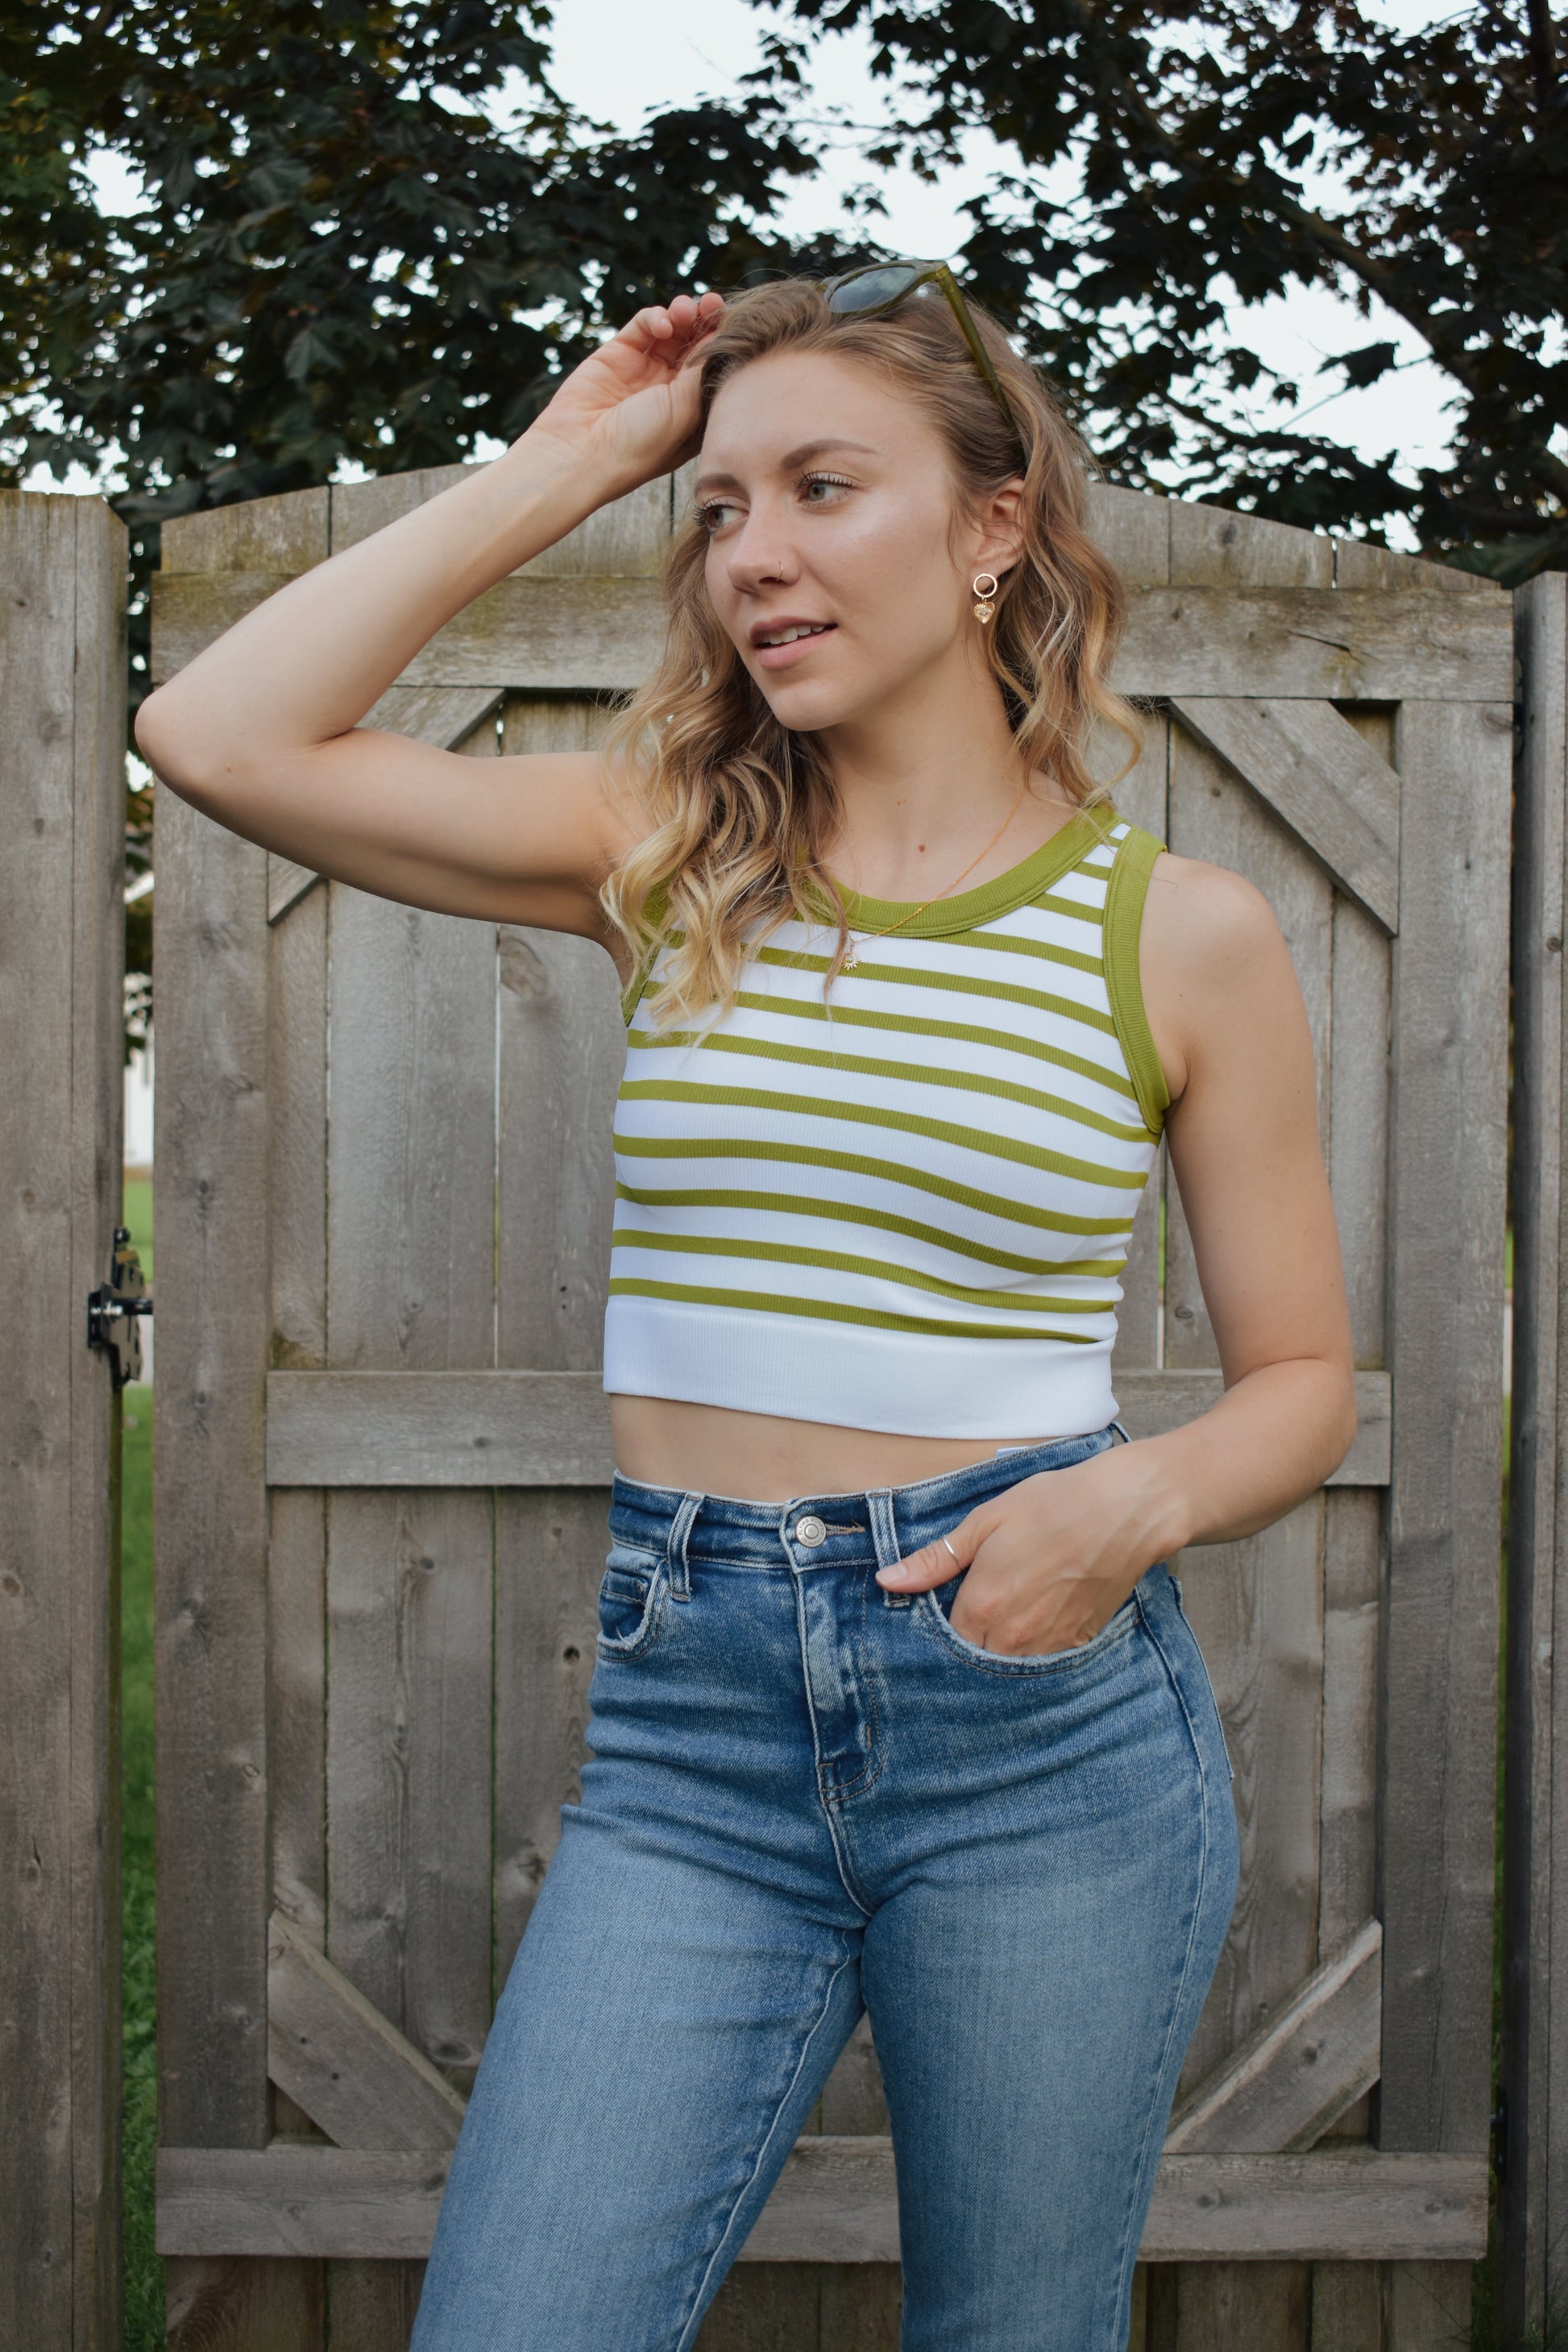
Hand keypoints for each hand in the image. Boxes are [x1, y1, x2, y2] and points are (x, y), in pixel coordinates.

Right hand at [526, 291, 725, 497]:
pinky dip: (656, 318)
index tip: (736, 322)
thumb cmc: (640, 445)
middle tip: (712, 304)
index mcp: (693, 411)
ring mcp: (645, 370)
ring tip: (684, 311)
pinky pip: (643, 325)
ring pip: (672, 330)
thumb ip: (702, 369)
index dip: (725, 341)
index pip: (715, 367)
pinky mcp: (618, 354)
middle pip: (696, 343)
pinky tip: (662, 326)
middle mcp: (671, 390)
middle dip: (707, 320)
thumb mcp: (685, 410)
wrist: (582, 453)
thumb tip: (721, 333)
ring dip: (683, 313)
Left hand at [874, 1442, 1171, 1655]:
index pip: (942, 1643)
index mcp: (983, 1605)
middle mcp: (1013, 1637)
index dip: (935, 1632)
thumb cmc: (1053, 1506)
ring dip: (996, 1656)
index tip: (937, 1617)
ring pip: (1008, 1670)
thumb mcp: (986, 1522)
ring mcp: (1049, 1646)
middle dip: (964, 1649)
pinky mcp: (1078, 1644)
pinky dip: (1031, 1656)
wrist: (1125, 1510)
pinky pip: (1043, 1667)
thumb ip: (935, 1559)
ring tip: (998, 1626)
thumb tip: (888, 1581)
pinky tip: (1030, 1629)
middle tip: (968, 1620)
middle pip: (973, 1663)